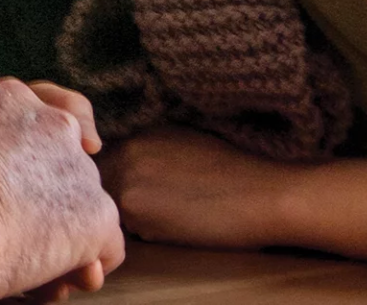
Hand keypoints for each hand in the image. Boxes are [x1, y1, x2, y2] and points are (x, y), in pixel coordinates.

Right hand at [0, 79, 123, 302]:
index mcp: (9, 101)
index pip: (51, 105)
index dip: (59, 134)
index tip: (72, 147)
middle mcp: (55, 125)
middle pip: (69, 168)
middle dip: (52, 202)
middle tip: (22, 235)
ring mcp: (81, 170)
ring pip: (84, 212)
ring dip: (63, 241)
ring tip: (27, 271)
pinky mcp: (96, 216)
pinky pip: (106, 249)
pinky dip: (84, 268)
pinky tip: (52, 283)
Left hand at [98, 127, 366, 261]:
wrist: (266, 194)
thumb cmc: (233, 169)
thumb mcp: (181, 141)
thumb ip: (145, 150)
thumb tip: (119, 161)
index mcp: (137, 133)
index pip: (101, 161)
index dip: (114, 177)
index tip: (139, 186)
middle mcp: (125, 153)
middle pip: (100, 184)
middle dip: (117, 195)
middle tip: (157, 203)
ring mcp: (128, 183)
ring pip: (112, 208)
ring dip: (130, 214)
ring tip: (171, 211)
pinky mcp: (138, 214)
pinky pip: (129, 230)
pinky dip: (145, 231)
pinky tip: (176, 224)